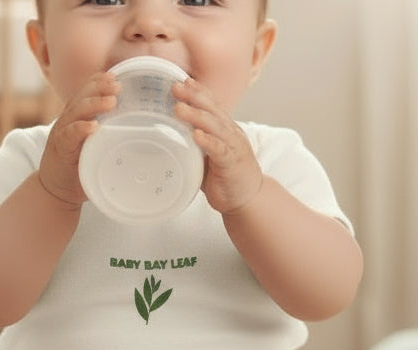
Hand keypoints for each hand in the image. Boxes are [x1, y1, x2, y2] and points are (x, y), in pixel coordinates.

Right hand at [38, 72, 120, 207]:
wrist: (56, 189)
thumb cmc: (81, 166)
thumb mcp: (97, 146)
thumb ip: (111, 136)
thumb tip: (141, 134)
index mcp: (78, 116)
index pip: (87, 91)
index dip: (100, 81)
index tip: (117, 76)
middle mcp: (69, 120)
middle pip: (82, 96)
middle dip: (100, 87)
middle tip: (118, 85)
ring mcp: (63, 133)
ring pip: (76, 111)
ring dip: (94, 104)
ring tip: (111, 101)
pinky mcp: (61, 149)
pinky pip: (70, 135)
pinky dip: (81, 129)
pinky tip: (93, 126)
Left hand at [172, 78, 263, 214]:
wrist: (248, 199)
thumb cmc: (225, 178)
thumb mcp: (207, 157)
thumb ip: (194, 146)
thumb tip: (169, 140)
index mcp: (225, 130)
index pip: (212, 105)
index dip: (198, 92)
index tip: (182, 81)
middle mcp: (231, 134)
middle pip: (212, 110)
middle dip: (194, 97)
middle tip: (175, 87)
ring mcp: (233, 147)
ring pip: (215, 126)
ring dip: (196, 116)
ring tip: (179, 109)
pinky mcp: (231, 164)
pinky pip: (220, 149)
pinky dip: (208, 141)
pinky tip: (196, 135)